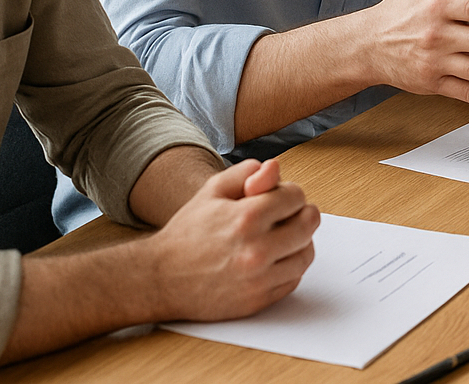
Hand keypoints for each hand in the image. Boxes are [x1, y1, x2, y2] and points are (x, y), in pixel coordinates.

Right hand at [145, 159, 318, 321]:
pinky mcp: (258, 301)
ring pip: (306, 253)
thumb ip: (247, 173)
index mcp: (247, 217)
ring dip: (298, 242)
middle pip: (308, 223)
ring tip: (280, 238)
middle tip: (284, 217)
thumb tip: (276, 167)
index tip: (277, 199)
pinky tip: (272, 260)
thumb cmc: (187, 233)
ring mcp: (259, 279)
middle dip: (299, 214)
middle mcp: (256, 249)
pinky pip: (293, 279)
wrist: (160, 279)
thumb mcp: (211, 191)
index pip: (297, 196)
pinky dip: (288, 267)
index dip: (288, 194)